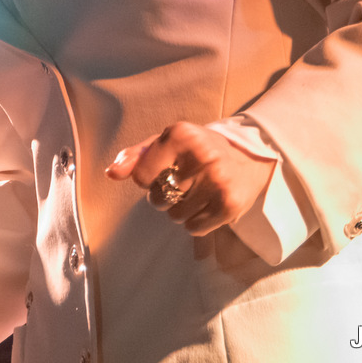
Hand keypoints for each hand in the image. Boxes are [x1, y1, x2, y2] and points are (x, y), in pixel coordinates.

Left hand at [105, 121, 274, 236]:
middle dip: (165, 195)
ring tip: (197, 192)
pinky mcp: (230, 204)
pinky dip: (197, 222)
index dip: (148, 179)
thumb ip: (136, 156)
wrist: (250, 158)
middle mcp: (201, 156)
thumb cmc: (198, 150)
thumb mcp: (167, 142)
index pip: (141, 176)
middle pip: (157, 199)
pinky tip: (208, 204)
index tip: (165, 170)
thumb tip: (111, 173)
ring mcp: (218, 181)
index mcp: (181, 134)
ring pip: (175, 216)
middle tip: (185, 183)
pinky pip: (194, 228)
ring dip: (181, 210)